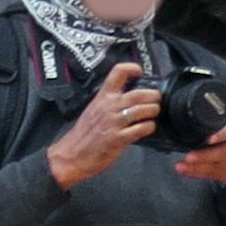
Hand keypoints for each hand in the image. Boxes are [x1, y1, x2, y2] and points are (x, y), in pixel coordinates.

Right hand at [47, 63, 159, 190]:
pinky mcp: (118, 139)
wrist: (70, 157)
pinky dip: (149, 127)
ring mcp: (114, 123)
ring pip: (143, 109)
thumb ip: (110, 103)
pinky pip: (141, 129)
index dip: (132, 68)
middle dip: (153, 96)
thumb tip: (129, 100)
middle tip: (156, 100)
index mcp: (102, 97)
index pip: (118, 72)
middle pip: (139, 93)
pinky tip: (148, 128)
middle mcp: (109, 107)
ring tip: (154, 113)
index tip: (139, 73)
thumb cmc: (81, 137)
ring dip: (153, 111)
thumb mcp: (93, 111)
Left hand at [176, 115, 225, 190]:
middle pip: (225, 151)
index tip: (209, 139)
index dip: (222, 134)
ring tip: (183, 164)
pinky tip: (183, 169)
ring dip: (198, 166)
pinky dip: (195, 172)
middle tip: (189, 156)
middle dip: (206, 155)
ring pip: (217, 165)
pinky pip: (211, 174)